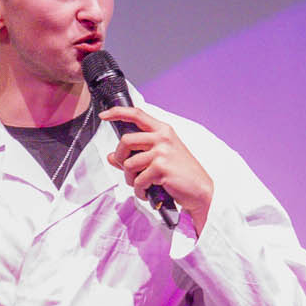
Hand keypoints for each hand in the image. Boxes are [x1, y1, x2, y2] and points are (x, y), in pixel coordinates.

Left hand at [105, 107, 213, 232]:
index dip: (117, 113)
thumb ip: (135, 155)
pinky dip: (140, 191)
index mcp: (163, 130)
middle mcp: (162, 137)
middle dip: (120, 158)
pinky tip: (149, 192)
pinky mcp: (161, 168)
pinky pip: (138, 181)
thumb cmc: (181, 173)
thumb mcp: (159, 159)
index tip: (105, 116)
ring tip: (142, 185)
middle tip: (127, 170)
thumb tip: (112, 157)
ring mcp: (162, 152)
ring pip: (129, 164)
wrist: (200, 190)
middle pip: (126, 141)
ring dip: (131, 179)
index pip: (137, 114)